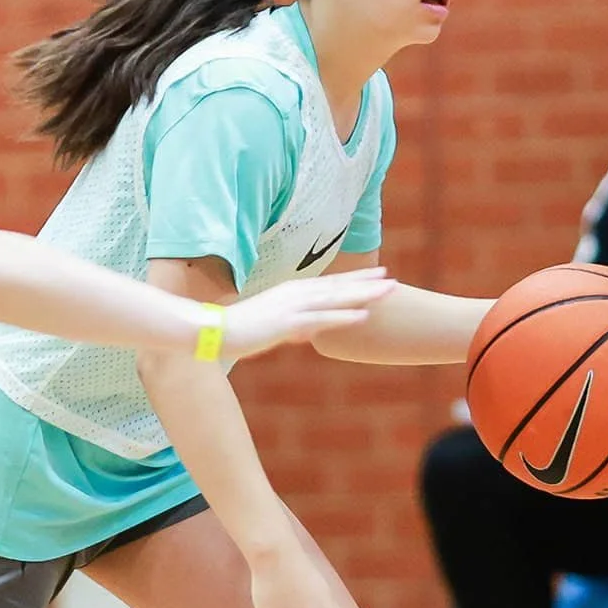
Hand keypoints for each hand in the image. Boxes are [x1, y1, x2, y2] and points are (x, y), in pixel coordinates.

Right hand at [216, 270, 395, 361]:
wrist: (216, 331)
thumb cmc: (240, 329)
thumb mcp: (272, 325)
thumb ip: (292, 325)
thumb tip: (307, 332)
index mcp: (291, 292)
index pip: (328, 283)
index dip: (354, 279)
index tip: (376, 276)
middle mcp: (294, 294)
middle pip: (336, 286)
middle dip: (365, 283)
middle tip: (392, 278)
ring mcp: (291, 306)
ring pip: (334, 298)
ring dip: (362, 294)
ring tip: (387, 292)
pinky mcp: (287, 322)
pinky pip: (320, 318)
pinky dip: (342, 316)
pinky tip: (363, 315)